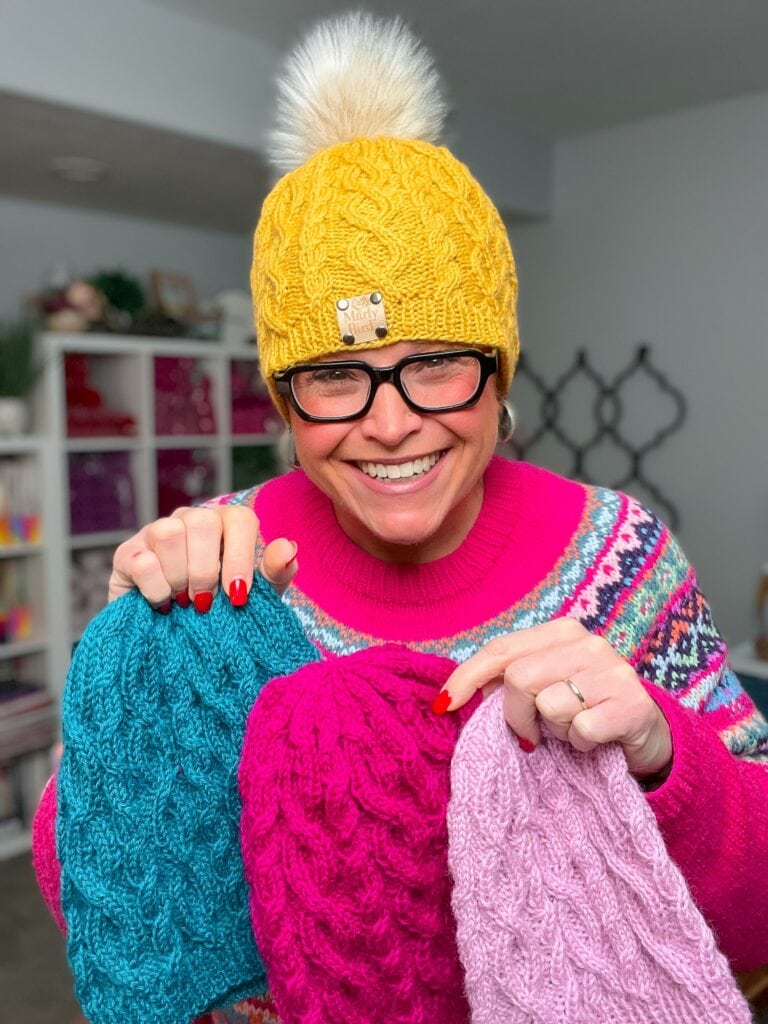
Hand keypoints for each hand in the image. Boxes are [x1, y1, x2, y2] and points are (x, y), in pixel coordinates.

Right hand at [108, 505, 297, 609]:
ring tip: (185, 601)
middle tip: (207, 602)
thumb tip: (289, 549)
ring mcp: (156, 533)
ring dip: (180, 577)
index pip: (240, 519)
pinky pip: (142, 560)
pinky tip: (163, 604)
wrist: (179, 637)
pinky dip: (156, 588)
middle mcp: (192, 519)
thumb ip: (275, 572)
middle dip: (206, 570)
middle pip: (202, 522)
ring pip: (168, 533)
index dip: (240, 557)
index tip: (238, 596)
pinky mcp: (128, 554)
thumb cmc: (225, 608)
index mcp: (227, 524)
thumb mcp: (258, 595)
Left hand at [438, 618, 671, 779]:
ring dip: (554, 731)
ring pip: (548, 706)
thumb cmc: (586, 710)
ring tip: (573, 730)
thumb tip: (455, 695)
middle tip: (533, 735)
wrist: (649, 736)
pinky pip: (580, 730)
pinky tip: (595, 741)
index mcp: (562, 632)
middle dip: (516, 716)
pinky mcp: (631, 704)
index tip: (444, 704)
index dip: (467, 677)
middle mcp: (589, 643)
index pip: (501, 649)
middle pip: (518, 678)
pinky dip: (579, 745)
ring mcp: (612, 672)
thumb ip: (509, 681)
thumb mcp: (546, 687)